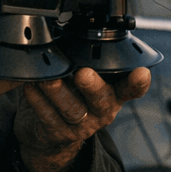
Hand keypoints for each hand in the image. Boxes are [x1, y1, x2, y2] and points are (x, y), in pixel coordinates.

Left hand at [14, 66, 150, 171]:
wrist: (48, 134)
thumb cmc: (69, 94)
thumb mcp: (86, 82)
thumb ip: (90, 63)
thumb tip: (78, 36)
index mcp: (113, 95)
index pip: (131, 89)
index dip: (137, 83)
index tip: (141, 74)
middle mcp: (101, 112)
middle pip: (101, 100)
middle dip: (93, 87)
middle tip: (83, 74)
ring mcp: (80, 127)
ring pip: (72, 110)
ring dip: (58, 93)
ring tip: (47, 78)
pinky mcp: (58, 135)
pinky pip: (48, 119)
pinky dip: (37, 103)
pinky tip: (29, 88)